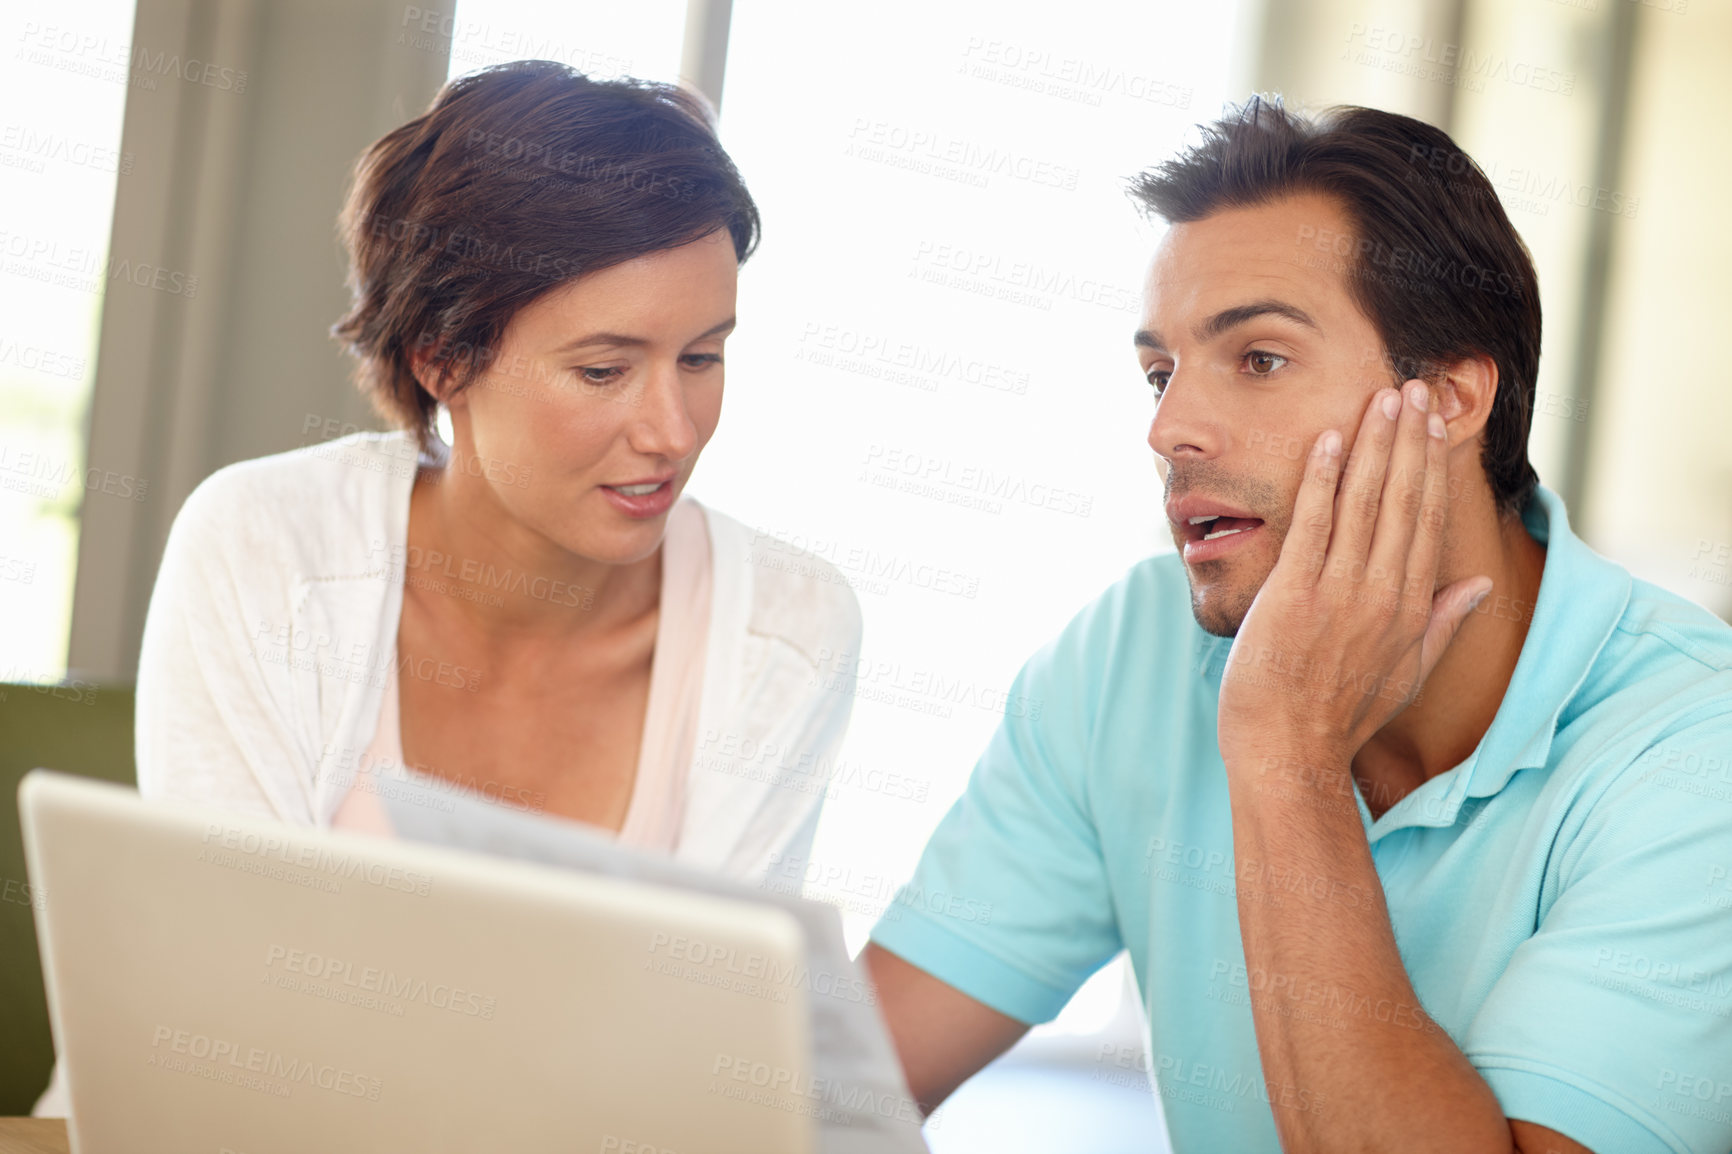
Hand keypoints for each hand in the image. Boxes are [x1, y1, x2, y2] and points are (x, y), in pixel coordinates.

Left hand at [1216, 381, 1491, 770]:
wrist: (1288, 752)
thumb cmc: (1339, 716)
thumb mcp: (1405, 674)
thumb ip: (1442, 624)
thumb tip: (1477, 587)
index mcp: (1409, 607)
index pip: (1427, 519)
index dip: (1431, 466)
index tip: (1434, 423)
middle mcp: (1381, 593)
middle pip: (1402, 500)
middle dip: (1408, 440)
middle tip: (1412, 387)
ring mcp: (1339, 592)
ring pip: (1363, 503)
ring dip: (1373, 445)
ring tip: (1382, 398)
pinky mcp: (1294, 595)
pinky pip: (1312, 525)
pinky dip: (1322, 480)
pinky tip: (1329, 439)